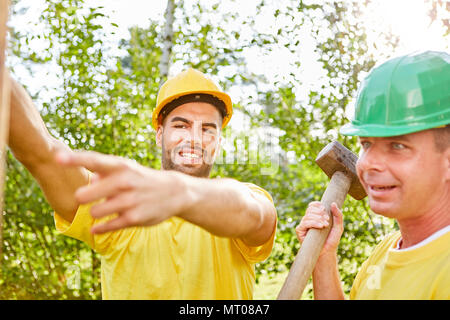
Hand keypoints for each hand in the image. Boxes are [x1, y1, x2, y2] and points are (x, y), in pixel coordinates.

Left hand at [56, 150, 190, 233]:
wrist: (174, 192)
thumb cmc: (142, 178)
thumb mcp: (126, 169)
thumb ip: (102, 172)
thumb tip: (89, 179)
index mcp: (120, 166)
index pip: (94, 160)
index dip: (74, 159)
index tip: (57, 158)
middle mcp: (124, 182)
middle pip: (85, 194)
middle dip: (83, 198)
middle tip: (87, 198)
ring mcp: (130, 201)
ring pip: (95, 212)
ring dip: (95, 212)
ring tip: (105, 208)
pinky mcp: (134, 218)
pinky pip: (106, 226)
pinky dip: (99, 227)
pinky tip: (98, 226)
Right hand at [295, 201, 342, 255]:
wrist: (327, 252)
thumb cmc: (332, 240)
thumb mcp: (338, 227)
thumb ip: (338, 215)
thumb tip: (333, 203)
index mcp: (316, 216)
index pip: (313, 205)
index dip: (317, 205)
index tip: (324, 209)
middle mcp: (308, 220)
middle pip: (310, 209)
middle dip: (319, 212)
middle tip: (327, 220)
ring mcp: (304, 225)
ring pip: (307, 216)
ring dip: (318, 218)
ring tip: (325, 225)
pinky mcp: (300, 231)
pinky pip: (304, 223)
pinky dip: (313, 223)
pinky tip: (320, 226)